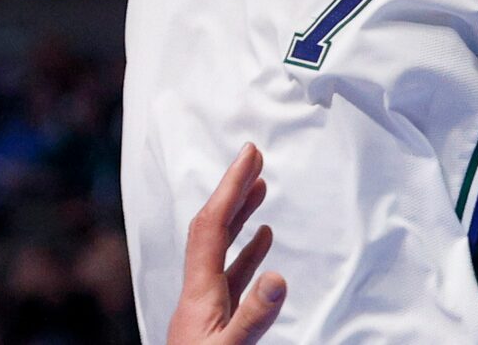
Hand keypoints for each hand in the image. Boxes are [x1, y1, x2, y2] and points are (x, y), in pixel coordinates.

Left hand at [167, 144, 285, 344]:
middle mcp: (198, 293)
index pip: (213, 226)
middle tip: (254, 156)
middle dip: (233, 191)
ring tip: (261, 191)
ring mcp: (205, 308)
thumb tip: (280, 276)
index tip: (250, 153)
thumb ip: (253, 316)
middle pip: (213, 229)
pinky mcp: (214, 323)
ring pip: (223, 252)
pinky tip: (264, 248)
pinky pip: (232, 278)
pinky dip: (249, 256)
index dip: (230, 187)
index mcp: (198, 293)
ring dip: (242, 219)